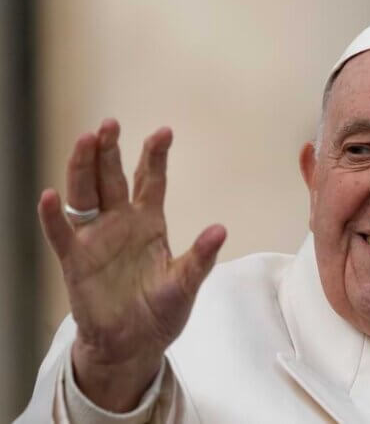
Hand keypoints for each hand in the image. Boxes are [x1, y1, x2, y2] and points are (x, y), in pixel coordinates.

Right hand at [38, 119, 225, 410]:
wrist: (134, 344)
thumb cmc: (161, 311)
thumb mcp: (186, 284)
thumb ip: (201, 258)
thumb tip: (220, 229)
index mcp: (150, 222)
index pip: (151, 180)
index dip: (155, 156)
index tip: (164, 132)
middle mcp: (120, 223)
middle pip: (112, 178)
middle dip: (110, 150)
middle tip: (110, 124)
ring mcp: (96, 239)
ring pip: (85, 195)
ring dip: (84, 168)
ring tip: (86, 140)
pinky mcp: (75, 261)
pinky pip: (61, 234)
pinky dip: (53, 217)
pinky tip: (49, 196)